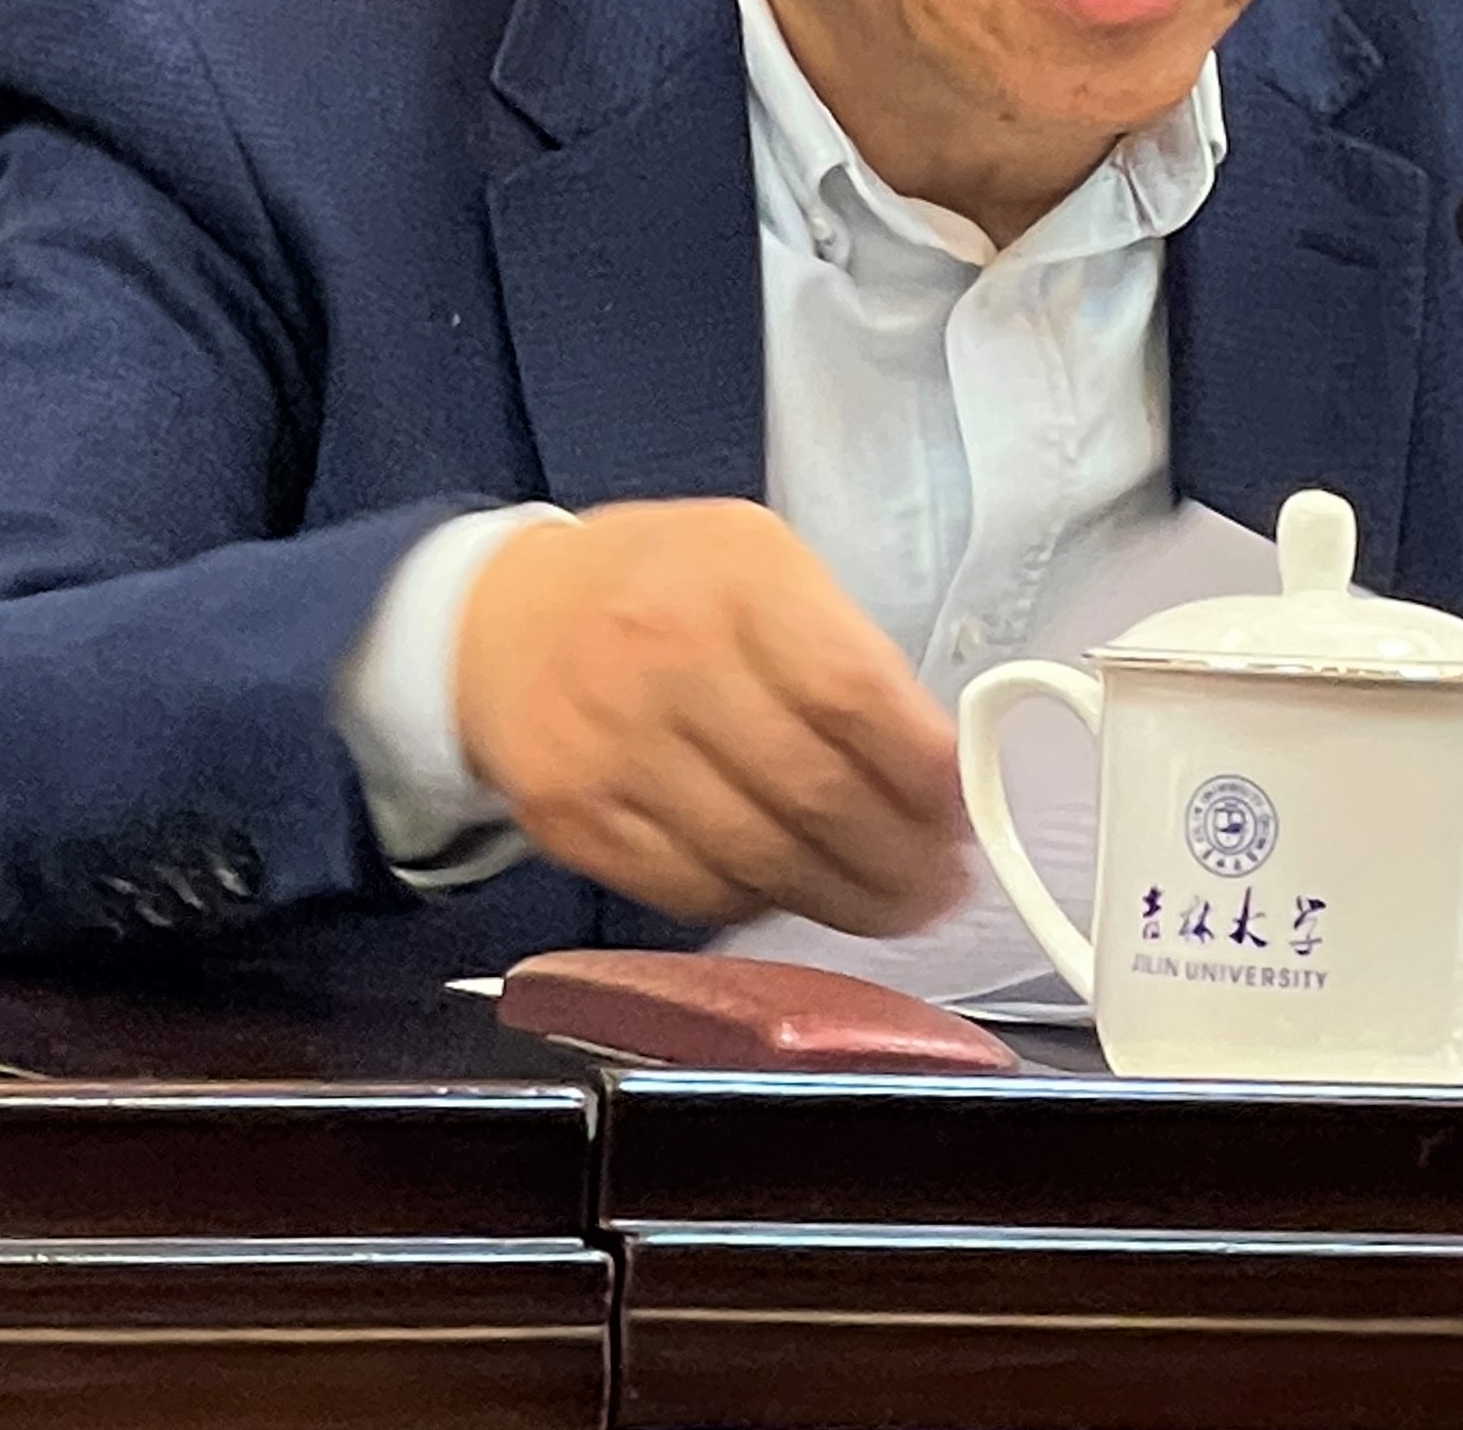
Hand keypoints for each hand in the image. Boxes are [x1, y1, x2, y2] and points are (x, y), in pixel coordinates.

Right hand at [453, 500, 969, 936]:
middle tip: (944, 882)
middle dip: (900, 857)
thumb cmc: (655, 583)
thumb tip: (929, 755)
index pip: (853, 693)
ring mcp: (615, 748)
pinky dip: (760, 904)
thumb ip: (840, 642)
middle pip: (815, 792)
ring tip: (893, 905)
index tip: (962, 804)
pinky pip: (695, 891)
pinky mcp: (576, 820)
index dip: (923, 767)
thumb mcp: (757, 558)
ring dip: (846, 899)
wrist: (501, 618)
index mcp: (734, 580)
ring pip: (761, 859)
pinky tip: (795, 891)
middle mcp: (668, 659)